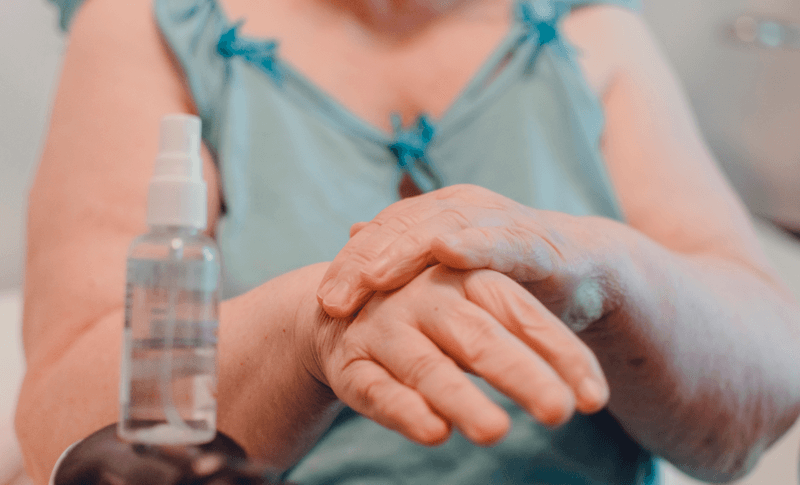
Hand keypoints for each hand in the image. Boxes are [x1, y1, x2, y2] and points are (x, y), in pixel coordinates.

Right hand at [301, 265, 608, 446]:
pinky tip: (434, 433)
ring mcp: (386, 329)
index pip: (521, 313)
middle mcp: (426, 298)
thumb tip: (591, 394)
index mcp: (466, 277)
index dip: (560, 353)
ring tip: (496, 432)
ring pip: (427, 366)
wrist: (342, 306)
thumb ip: (526, 345)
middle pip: (479, 336)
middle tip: (560, 412)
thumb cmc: (433, 316)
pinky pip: (377, 388)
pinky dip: (404, 410)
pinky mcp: (351, 363)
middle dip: (520, 373)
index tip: (595, 399)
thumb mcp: (479, 316)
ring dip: (461, 398)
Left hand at [317, 184, 629, 330]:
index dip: (350, 266)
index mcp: (437, 216)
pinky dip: (474, 241)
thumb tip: (353, 231)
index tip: (322, 302)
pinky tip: (448, 250)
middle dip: (364, 264)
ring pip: (441, 228)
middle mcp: (463, 210)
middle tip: (331, 300)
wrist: (587, 271)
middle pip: (401, 230)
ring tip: (368, 277)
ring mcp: (498, 222)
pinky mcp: (536, 241)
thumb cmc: (508, 275)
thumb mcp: (449, 269)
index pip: (383, 236)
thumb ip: (404, 251)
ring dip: (403, 252)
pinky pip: (502, 240)